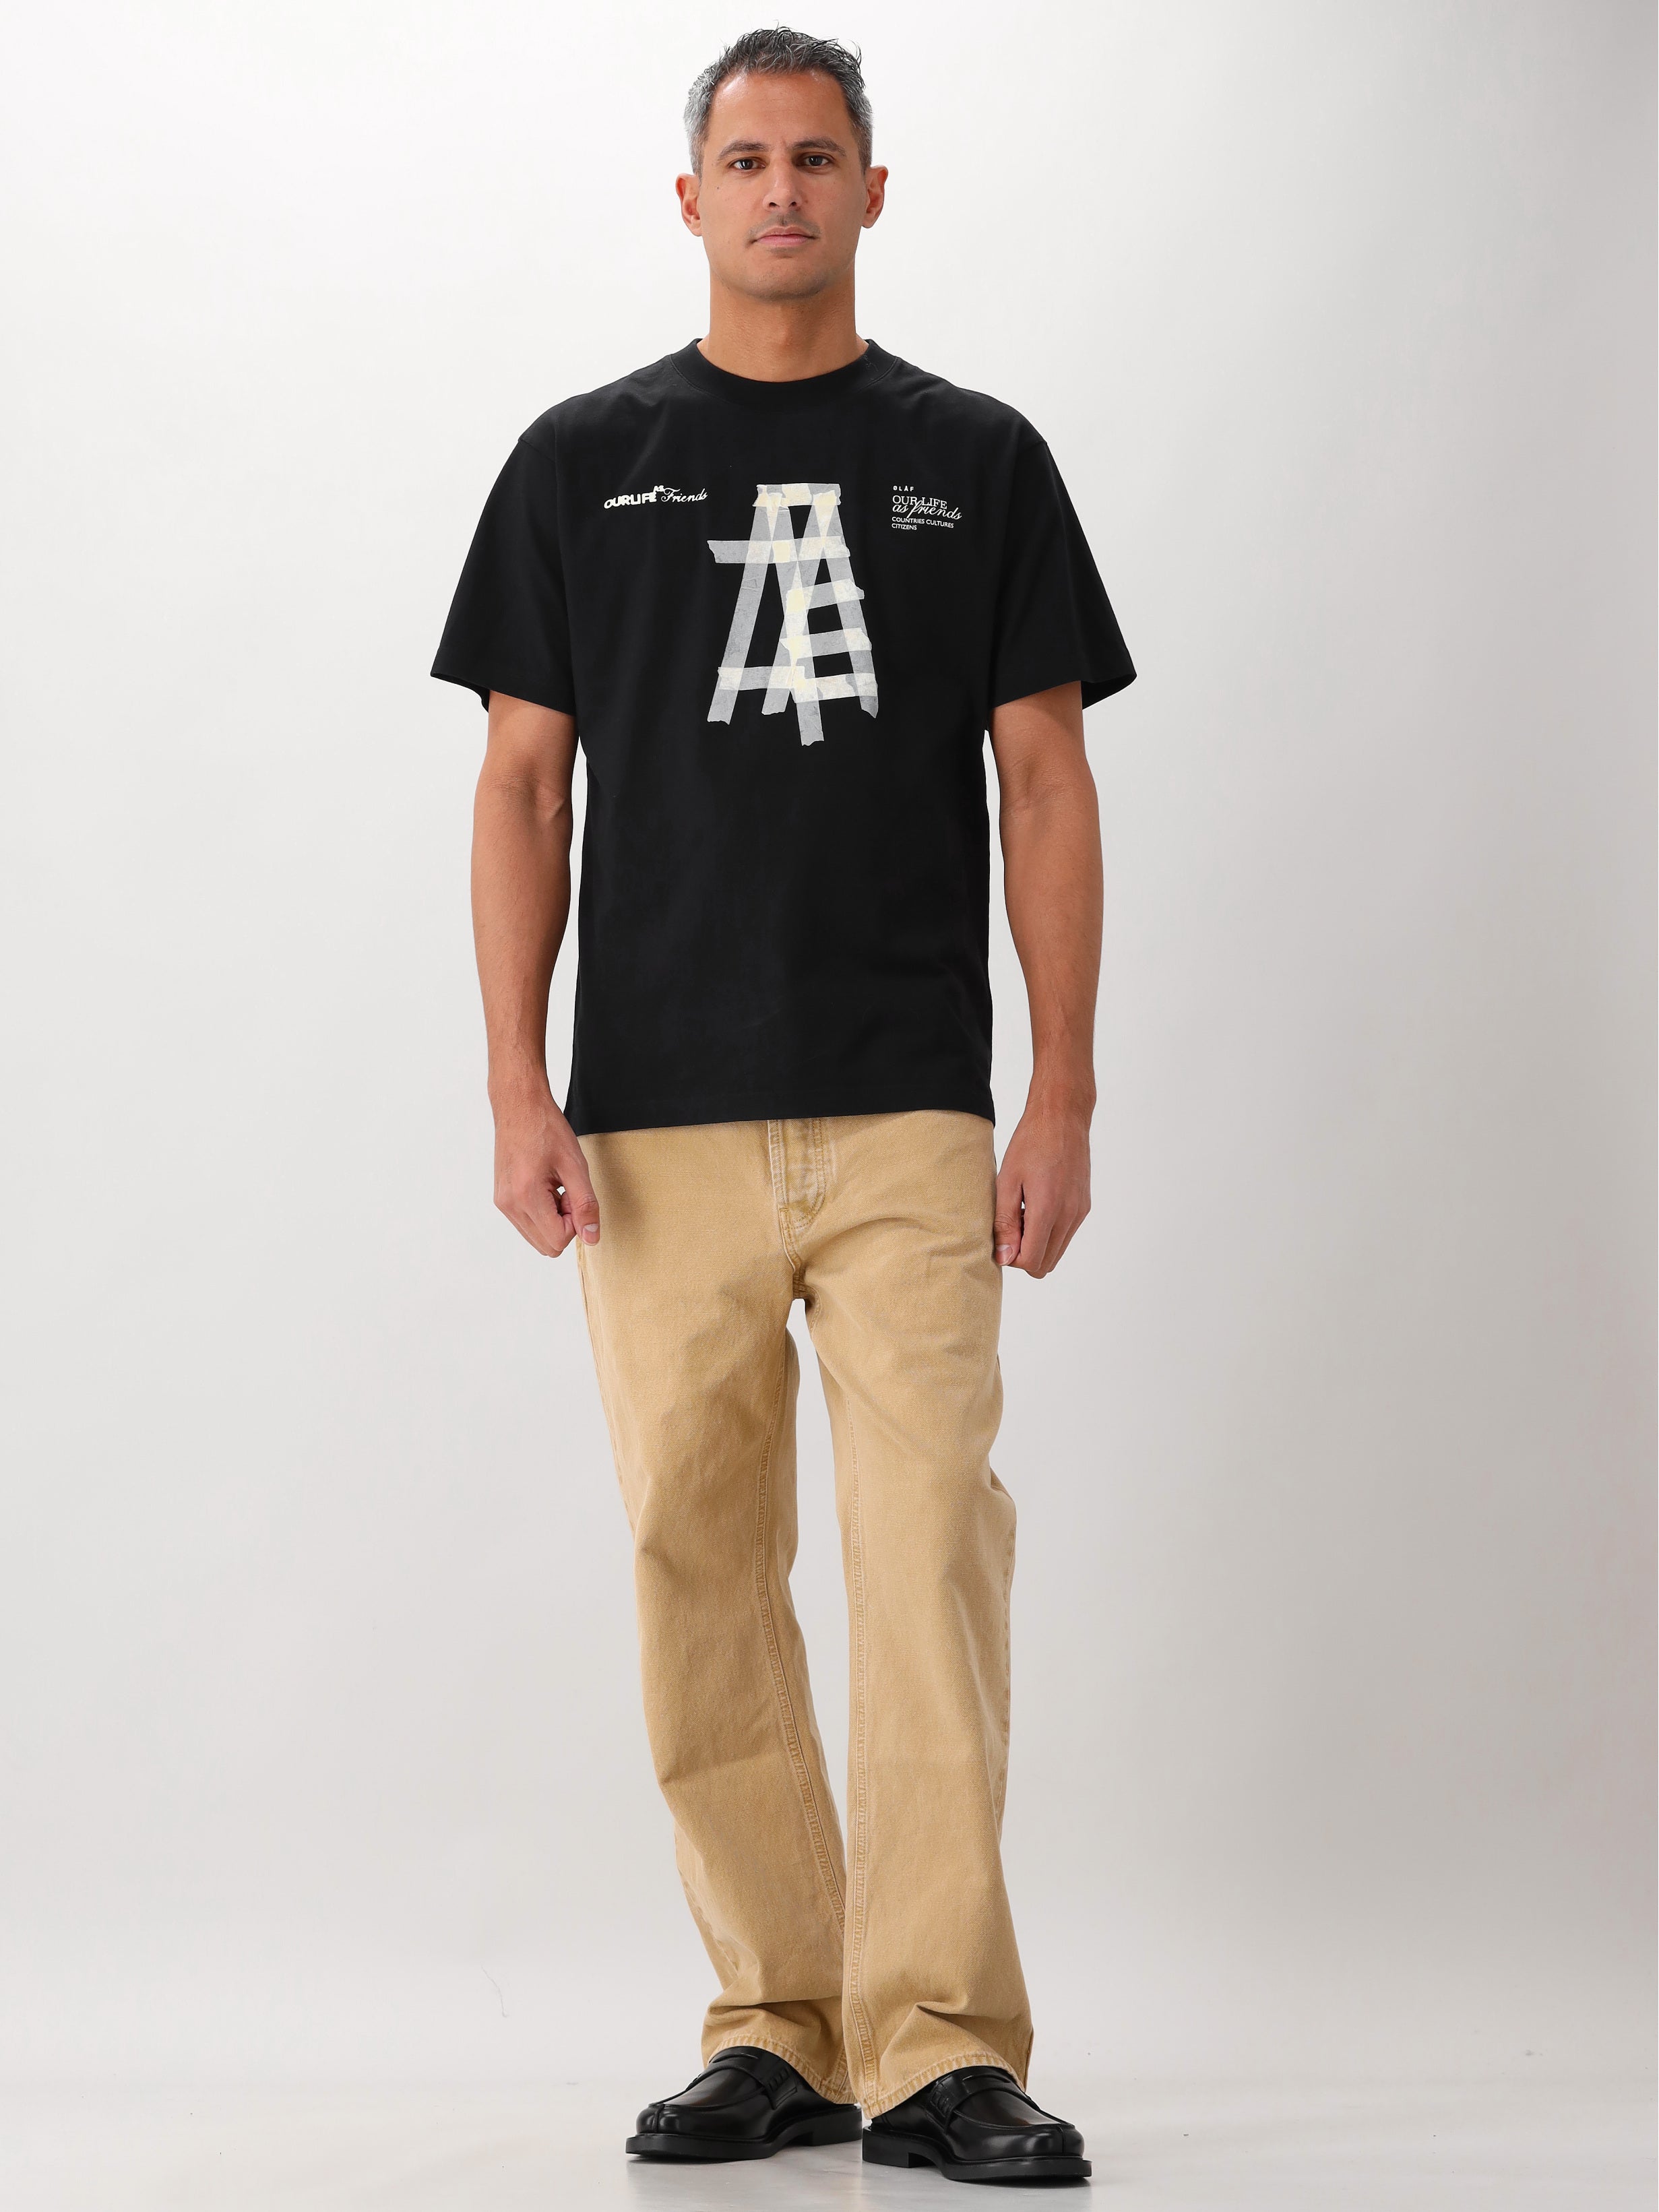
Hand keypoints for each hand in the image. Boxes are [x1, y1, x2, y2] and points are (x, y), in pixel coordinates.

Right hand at [490, 1086, 599, 1256]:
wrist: (519, 1107)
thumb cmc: (546, 1129)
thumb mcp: (575, 1166)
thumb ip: (585, 1205)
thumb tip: (592, 1237)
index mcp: (526, 1197)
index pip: (558, 1240)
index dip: (576, 1223)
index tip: (575, 1195)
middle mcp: (509, 1205)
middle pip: (547, 1246)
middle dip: (565, 1225)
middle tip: (568, 1192)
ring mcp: (503, 1203)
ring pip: (537, 1238)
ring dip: (554, 1220)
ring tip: (556, 1187)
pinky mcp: (502, 1199)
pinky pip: (527, 1224)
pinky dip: (542, 1214)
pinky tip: (546, 1186)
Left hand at [993, 1100, 1091, 1277]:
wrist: (1062, 1117)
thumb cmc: (1031, 1143)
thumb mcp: (1007, 1181)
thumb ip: (1005, 1222)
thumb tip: (1004, 1257)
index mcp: (1048, 1210)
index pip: (1032, 1262)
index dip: (1012, 1258)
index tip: (1001, 1237)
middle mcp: (1069, 1216)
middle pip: (1046, 1264)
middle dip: (1025, 1254)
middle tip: (1010, 1225)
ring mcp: (1079, 1212)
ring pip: (1057, 1252)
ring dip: (1037, 1243)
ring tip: (1023, 1212)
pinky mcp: (1084, 1207)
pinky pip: (1066, 1235)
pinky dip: (1049, 1232)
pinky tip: (1036, 1205)